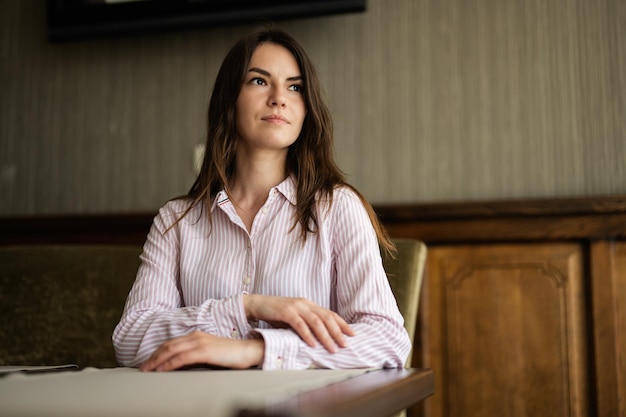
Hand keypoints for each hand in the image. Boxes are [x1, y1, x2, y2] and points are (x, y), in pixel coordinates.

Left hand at [139, 331, 263, 371]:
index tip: (150, 362)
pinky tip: (162, 370)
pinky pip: (181, 358)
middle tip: (143, 368)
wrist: (250, 351)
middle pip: (168, 345)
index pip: (173, 343)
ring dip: (157, 361)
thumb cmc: (233, 355)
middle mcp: (197, 336)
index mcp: (198, 335)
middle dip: (153, 357)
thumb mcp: (212, 353)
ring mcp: (200, 342)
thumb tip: (183, 365)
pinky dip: (168, 364)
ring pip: (171, 350)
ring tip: (148, 370)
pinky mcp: (204, 351)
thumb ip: (198, 355)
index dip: (159, 352)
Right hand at [243, 294, 353, 352]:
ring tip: (332, 348)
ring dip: (325, 336)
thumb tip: (320, 338)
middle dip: (338, 332)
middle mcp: (306, 304)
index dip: (342, 324)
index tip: (352, 334)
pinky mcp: (286, 312)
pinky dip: (307, 335)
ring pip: (316, 322)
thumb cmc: (277, 313)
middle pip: (327, 318)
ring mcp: (296, 307)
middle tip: (345, 344)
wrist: (259, 304)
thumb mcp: (296, 317)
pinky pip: (299, 324)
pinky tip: (312, 344)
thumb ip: (307, 323)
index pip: (330, 314)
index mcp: (310, 304)